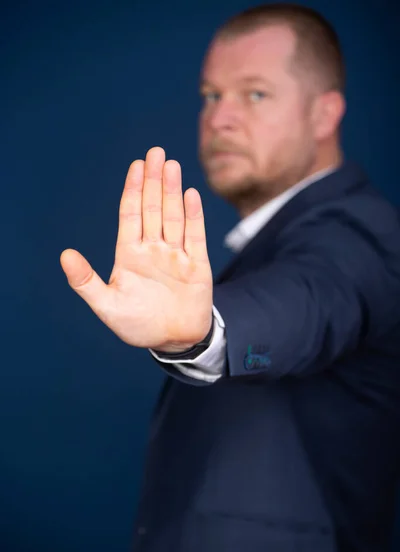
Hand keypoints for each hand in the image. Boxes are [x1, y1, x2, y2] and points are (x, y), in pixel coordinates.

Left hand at [60, 146, 212, 350]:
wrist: (173, 341)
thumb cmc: (138, 325)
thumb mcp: (107, 306)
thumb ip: (86, 281)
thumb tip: (64, 254)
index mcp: (130, 255)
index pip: (131, 215)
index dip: (133, 190)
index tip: (136, 166)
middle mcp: (153, 249)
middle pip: (153, 209)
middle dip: (153, 181)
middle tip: (155, 152)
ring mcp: (176, 256)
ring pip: (173, 217)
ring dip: (172, 192)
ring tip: (171, 165)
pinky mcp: (197, 266)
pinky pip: (195, 237)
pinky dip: (193, 217)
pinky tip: (190, 195)